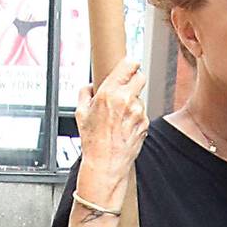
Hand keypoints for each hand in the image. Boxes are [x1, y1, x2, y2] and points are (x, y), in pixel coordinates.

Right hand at [76, 57, 148, 182]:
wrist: (106, 163)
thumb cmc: (93, 140)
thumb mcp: (80, 113)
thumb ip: (84, 93)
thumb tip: (89, 86)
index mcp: (110, 93)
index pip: (129, 65)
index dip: (130, 64)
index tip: (130, 64)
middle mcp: (127, 100)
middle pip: (140, 77)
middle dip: (133, 80)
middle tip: (125, 88)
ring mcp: (139, 112)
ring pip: (140, 97)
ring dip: (133, 101)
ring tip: (119, 116)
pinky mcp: (145, 122)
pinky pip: (142, 113)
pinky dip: (135, 116)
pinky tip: (124, 126)